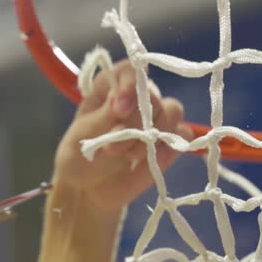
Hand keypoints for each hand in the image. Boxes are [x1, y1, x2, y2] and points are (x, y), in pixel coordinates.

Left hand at [53, 60, 191, 212]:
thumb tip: (122, 99)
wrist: (88, 192)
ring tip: (129, 156)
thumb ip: (103, 116)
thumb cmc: (78, 157)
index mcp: (111, 87)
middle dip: (134, 125)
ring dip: (152, 136)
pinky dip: (170, 147)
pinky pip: (183, 136)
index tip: (119, 109)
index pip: (130, 69)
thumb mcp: (82, 136)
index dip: (130, 84)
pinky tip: (150, 160)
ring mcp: (155, 120)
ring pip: (173, 111)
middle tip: (112, 148)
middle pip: (152, 96)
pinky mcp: (169, 142)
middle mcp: (137, 98)